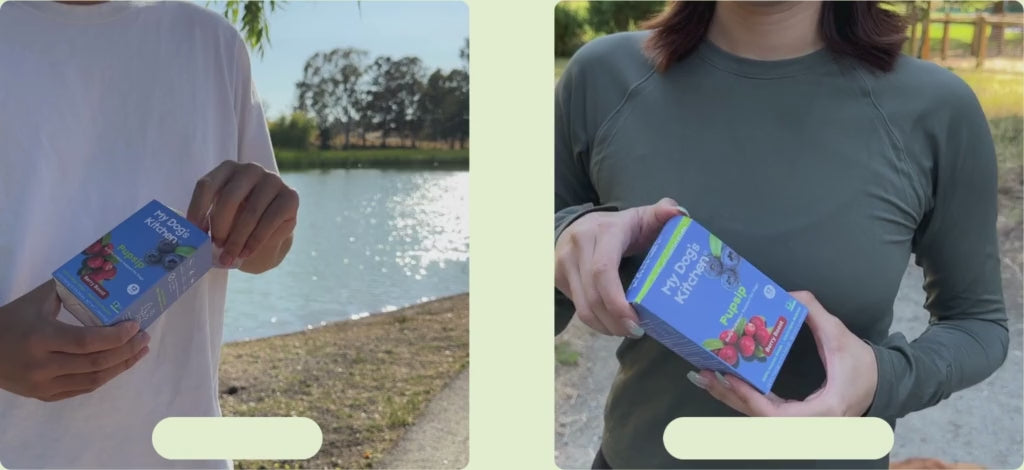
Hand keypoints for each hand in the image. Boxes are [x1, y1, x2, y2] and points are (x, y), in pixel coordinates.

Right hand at [0, 281, 149, 401]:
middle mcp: (43, 365)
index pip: (87, 342)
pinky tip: (118, 364)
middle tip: (145, 337)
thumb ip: (66, 289)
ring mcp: (43, 385)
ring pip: (93, 380)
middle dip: (126, 350)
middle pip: (95, 363)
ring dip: (121, 366)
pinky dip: (103, 377)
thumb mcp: (35, 301)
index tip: (136, 325)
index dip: (116, 336)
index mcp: (40, 338)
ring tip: (139, 352)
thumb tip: (98, 274)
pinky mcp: (44, 396)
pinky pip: (82, 389)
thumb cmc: (9, 322)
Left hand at [186, 161, 298, 268]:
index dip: (197, 210)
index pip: (207, 185)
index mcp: (228, 168)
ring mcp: (273, 181)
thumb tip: (192, 238)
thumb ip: (207, 220)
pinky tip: (246, 253)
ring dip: (237, 239)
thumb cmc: (238, 220)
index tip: (194, 233)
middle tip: (215, 246)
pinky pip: (269, 221)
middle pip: (229, 198)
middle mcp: (251, 169)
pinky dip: (255, 241)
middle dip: (220, 227)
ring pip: (250, 212)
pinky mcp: (290, 196)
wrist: (270, 229)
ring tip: (229, 256)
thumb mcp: (221, 216)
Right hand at [555, 198, 686, 337]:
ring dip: (605, 326)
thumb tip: (678, 212)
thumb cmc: (619, 227)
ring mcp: (563, 262)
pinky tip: (611, 324)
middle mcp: (578, 245)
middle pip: (593, 295)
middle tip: (637, 332)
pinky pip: (577, 307)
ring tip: (625, 331)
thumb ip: (662, 213)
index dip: (617, 301)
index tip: (636, 320)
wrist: (577, 224)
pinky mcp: (556, 276)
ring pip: (582, 307)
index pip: (603, 271)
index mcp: (603, 232)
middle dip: (615, 320)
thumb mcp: (641, 217)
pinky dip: (596, 321)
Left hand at [689, 291, 877, 416]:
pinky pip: (762, 413)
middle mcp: (808, 425)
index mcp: (824, 411)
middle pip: (758, 418)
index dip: (750, 399)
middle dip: (729, 395)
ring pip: (756, 418)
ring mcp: (800, 425)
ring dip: (729, 397)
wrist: (881, 384)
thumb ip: (815, 313)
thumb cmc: (862, 365)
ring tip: (704, 376)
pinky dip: (741, 398)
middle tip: (704, 373)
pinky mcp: (793, 419)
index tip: (730, 378)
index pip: (778, 415)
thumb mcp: (840, 335)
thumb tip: (789, 294)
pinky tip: (721, 383)